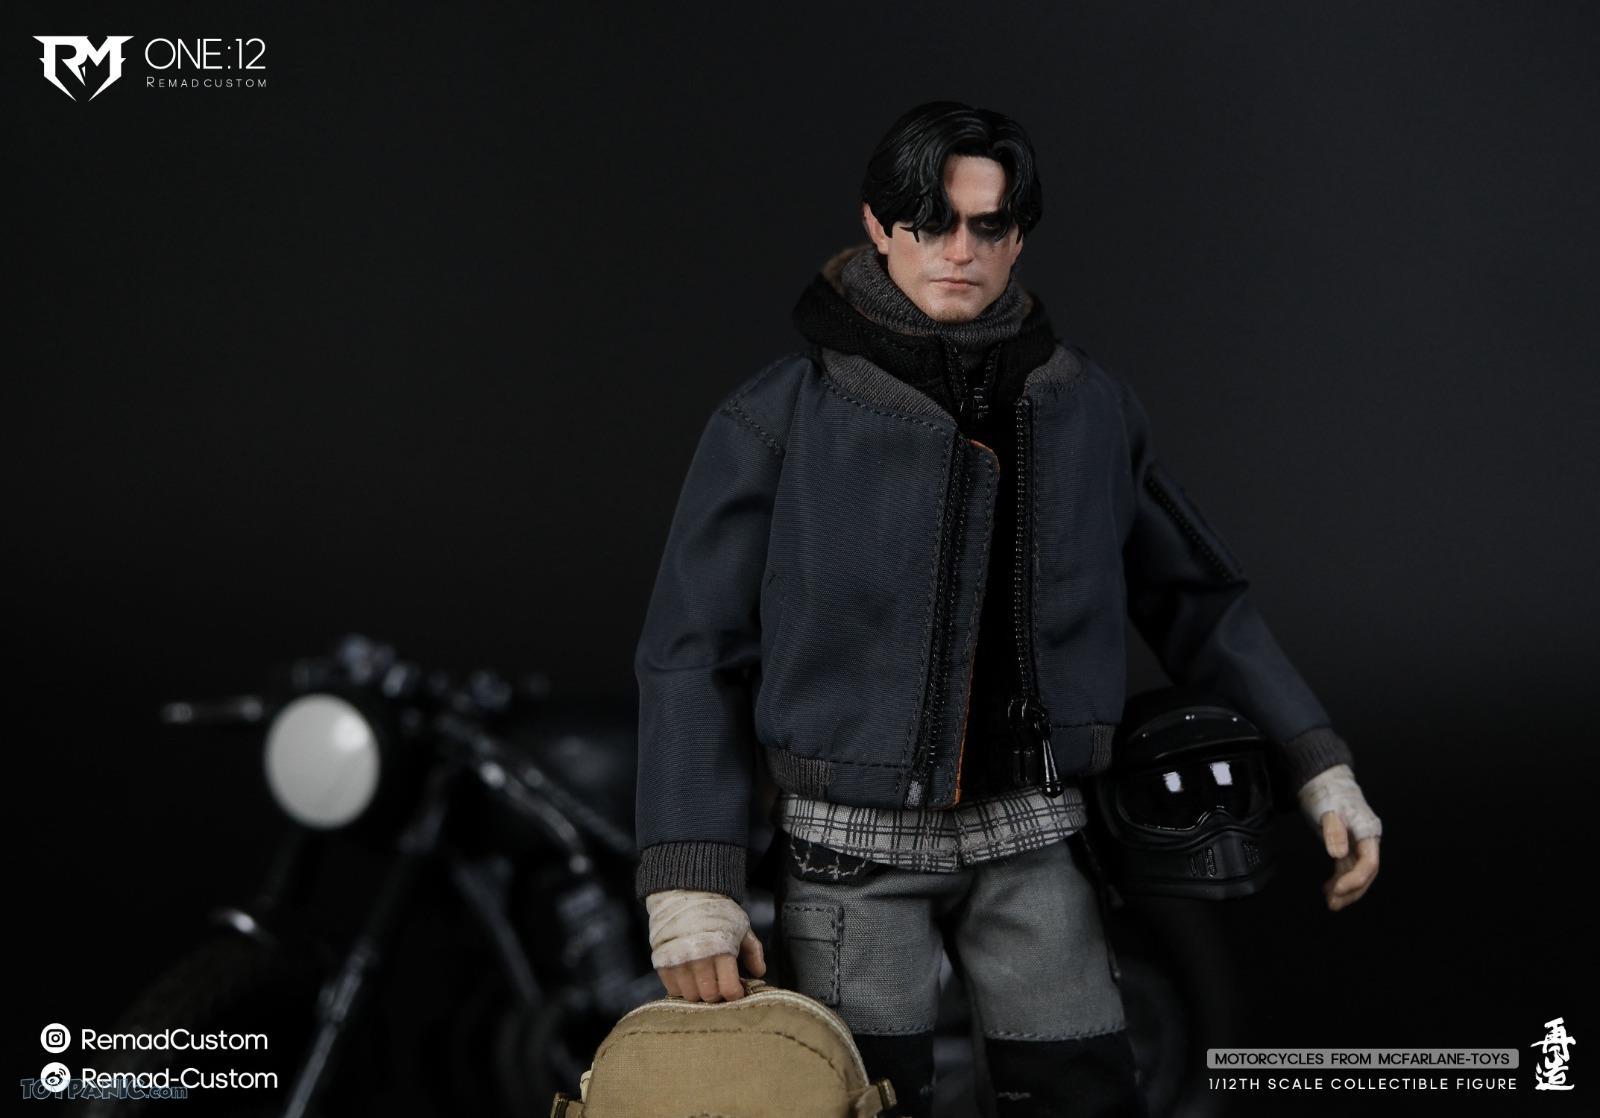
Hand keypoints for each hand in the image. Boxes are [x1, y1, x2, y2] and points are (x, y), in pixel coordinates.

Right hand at [644, 889, 765, 1001]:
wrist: (686, 894)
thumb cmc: (717, 913)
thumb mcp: (741, 928)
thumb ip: (753, 951)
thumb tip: (759, 973)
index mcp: (722, 950)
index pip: (729, 990)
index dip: (735, 994)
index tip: (736, 988)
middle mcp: (699, 959)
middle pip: (709, 996)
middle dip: (717, 994)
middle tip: (719, 984)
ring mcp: (679, 961)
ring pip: (690, 995)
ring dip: (699, 992)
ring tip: (703, 980)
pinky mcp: (662, 962)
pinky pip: (673, 990)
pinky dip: (682, 989)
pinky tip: (688, 977)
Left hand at [1297, 763, 1380, 911]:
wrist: (1325, 783)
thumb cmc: (1329, 793)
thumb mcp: (1329, 810)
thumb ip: (1334, 831)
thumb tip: (1338, 854)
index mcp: (1368, 831)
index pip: (1369, 862)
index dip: (1355, 879)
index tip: (1338, 888)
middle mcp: (1367, 840)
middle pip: (1366, 873)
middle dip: (1352, 890)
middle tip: (1334, 903)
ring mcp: (1357, 845)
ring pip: (1356, 874)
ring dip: (1345, 890)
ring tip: (1330, 902)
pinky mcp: (1347, 847)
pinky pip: (1346, 869)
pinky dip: (1338, 880)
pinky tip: (1327, 889)